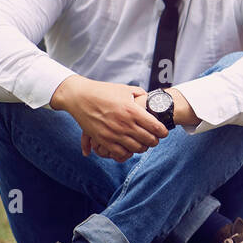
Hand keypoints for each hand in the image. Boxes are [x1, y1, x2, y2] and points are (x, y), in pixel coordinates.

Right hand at [50, 75, 168, 161]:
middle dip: (154, 141)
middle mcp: (124, 123)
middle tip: (154, 139)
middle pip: (149, 140)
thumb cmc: (103, 91)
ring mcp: (113, 133)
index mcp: (132, 110)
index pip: (156, 127)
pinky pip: (120, 153)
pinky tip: (128, 148)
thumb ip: (139, 94)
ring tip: (142, 143)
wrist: (79, 97)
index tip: (163, 132)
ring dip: (142, 147)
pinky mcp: (103, 140)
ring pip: (136, 149)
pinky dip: (127, 153)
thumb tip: (150, 99)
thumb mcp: (124, 89)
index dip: (163, 132)